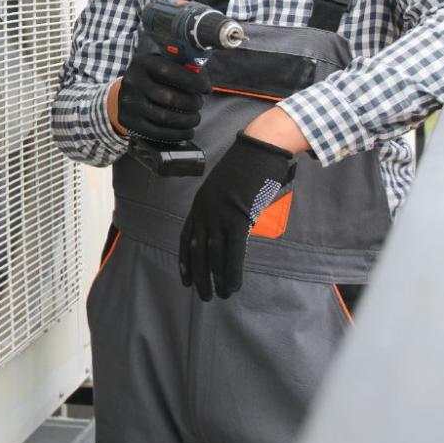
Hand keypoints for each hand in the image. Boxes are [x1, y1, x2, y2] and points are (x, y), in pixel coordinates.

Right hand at [115, 51, 210, 142]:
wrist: (126, 91)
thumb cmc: (154, 76)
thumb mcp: (163, 62)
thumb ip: (183, 65)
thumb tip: (204, 79)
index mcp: (143, 63)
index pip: (169, 71)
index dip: (192, 81)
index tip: (205, 88)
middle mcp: (133, 82)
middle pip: (169, 98)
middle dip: (192, 103)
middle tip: (199, 103)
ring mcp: (129, 103)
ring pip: (165, 117)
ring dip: (187, 120)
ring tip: (195, 118)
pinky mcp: (130, 122)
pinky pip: (157, 132)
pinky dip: (177, 134)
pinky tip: (187, 132)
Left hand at [179, 133, 296, 300]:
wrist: (259, 147)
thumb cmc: (248, 165)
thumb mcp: (228, 188)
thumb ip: (225, 208)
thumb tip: (231, 226)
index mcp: (200, 204)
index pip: (187, 238)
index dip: (185, 260)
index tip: (184, 278)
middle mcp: (205, 211)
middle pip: (197, 250)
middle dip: (198, 276)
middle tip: (201, 295)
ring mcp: (220, 214)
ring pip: (213, 255)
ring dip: (215, 279)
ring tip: (219, 296)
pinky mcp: (238, 217)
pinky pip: (234, 251)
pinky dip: (232, 271)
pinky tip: (233, 286)